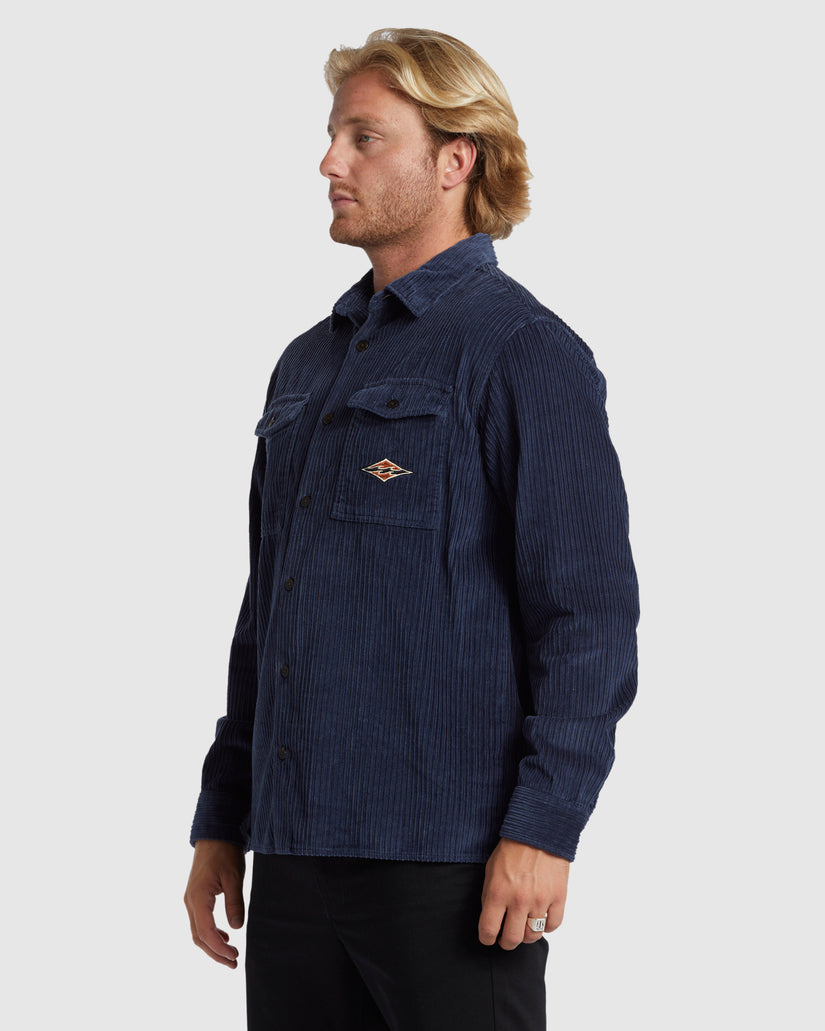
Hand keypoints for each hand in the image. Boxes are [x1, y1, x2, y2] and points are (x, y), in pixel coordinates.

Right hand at [184, 839, 245, 967]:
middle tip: (234, 962)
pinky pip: (199, 921)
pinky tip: (224, 935)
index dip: (219, 948)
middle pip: (199, 937)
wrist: (215, 833)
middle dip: (215, 953)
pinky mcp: (195, 896)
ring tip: (230, 953)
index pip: (206, 933)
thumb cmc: (225, 852)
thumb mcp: (234, 877)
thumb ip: (235, 903)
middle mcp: (190, 902)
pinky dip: (210, 932)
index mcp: (198, 898)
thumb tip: (236, 928)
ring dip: (212, 945)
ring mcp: (191, 899)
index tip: (234, 956)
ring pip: (198, 931)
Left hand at [478, 838, 569, 949]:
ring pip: (533, 935)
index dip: (486, 938)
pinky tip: (540, 918)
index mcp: (498, 892)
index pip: (489, 930)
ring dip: (526, 935)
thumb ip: (489, 896)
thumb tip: (491, 919)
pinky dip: (546, 926)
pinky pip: (553, 925)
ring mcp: (541, 900)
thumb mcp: (491, 869)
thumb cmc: (512, 848)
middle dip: (506, 943)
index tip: (488, 938)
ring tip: (523, 927)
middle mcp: (519, 900)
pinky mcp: (559, 897)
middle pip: (512, 939)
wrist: (538, 830)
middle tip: (506, 938)